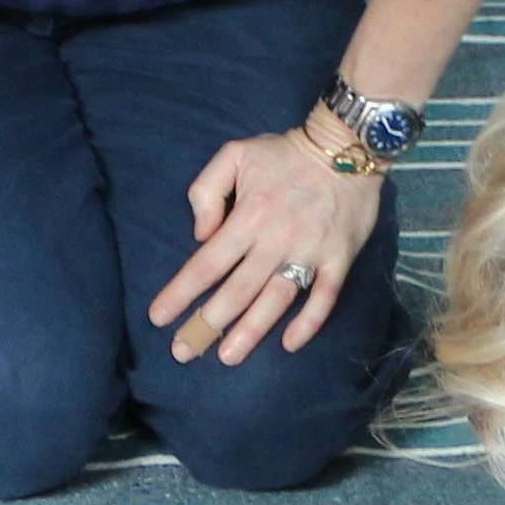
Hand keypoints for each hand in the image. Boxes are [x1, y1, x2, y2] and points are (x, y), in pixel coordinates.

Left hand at [146, 132, 383, 365]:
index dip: (181, 293)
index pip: (206, 264)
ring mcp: (309, 253)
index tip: (159, 318)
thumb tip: (201, 234)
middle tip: (184, 351)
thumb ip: (206, 190)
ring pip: (276, 300)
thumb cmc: (284, 153)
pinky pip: (324, 297)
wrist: (346, 148)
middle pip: (237, 291)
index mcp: (247, 217)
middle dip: (207, 323)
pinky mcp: (338, 259)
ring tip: (228, 357)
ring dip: (251, 332)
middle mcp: (275, 241)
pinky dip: (308, 323)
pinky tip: (289, 344)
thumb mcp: (234, 154)